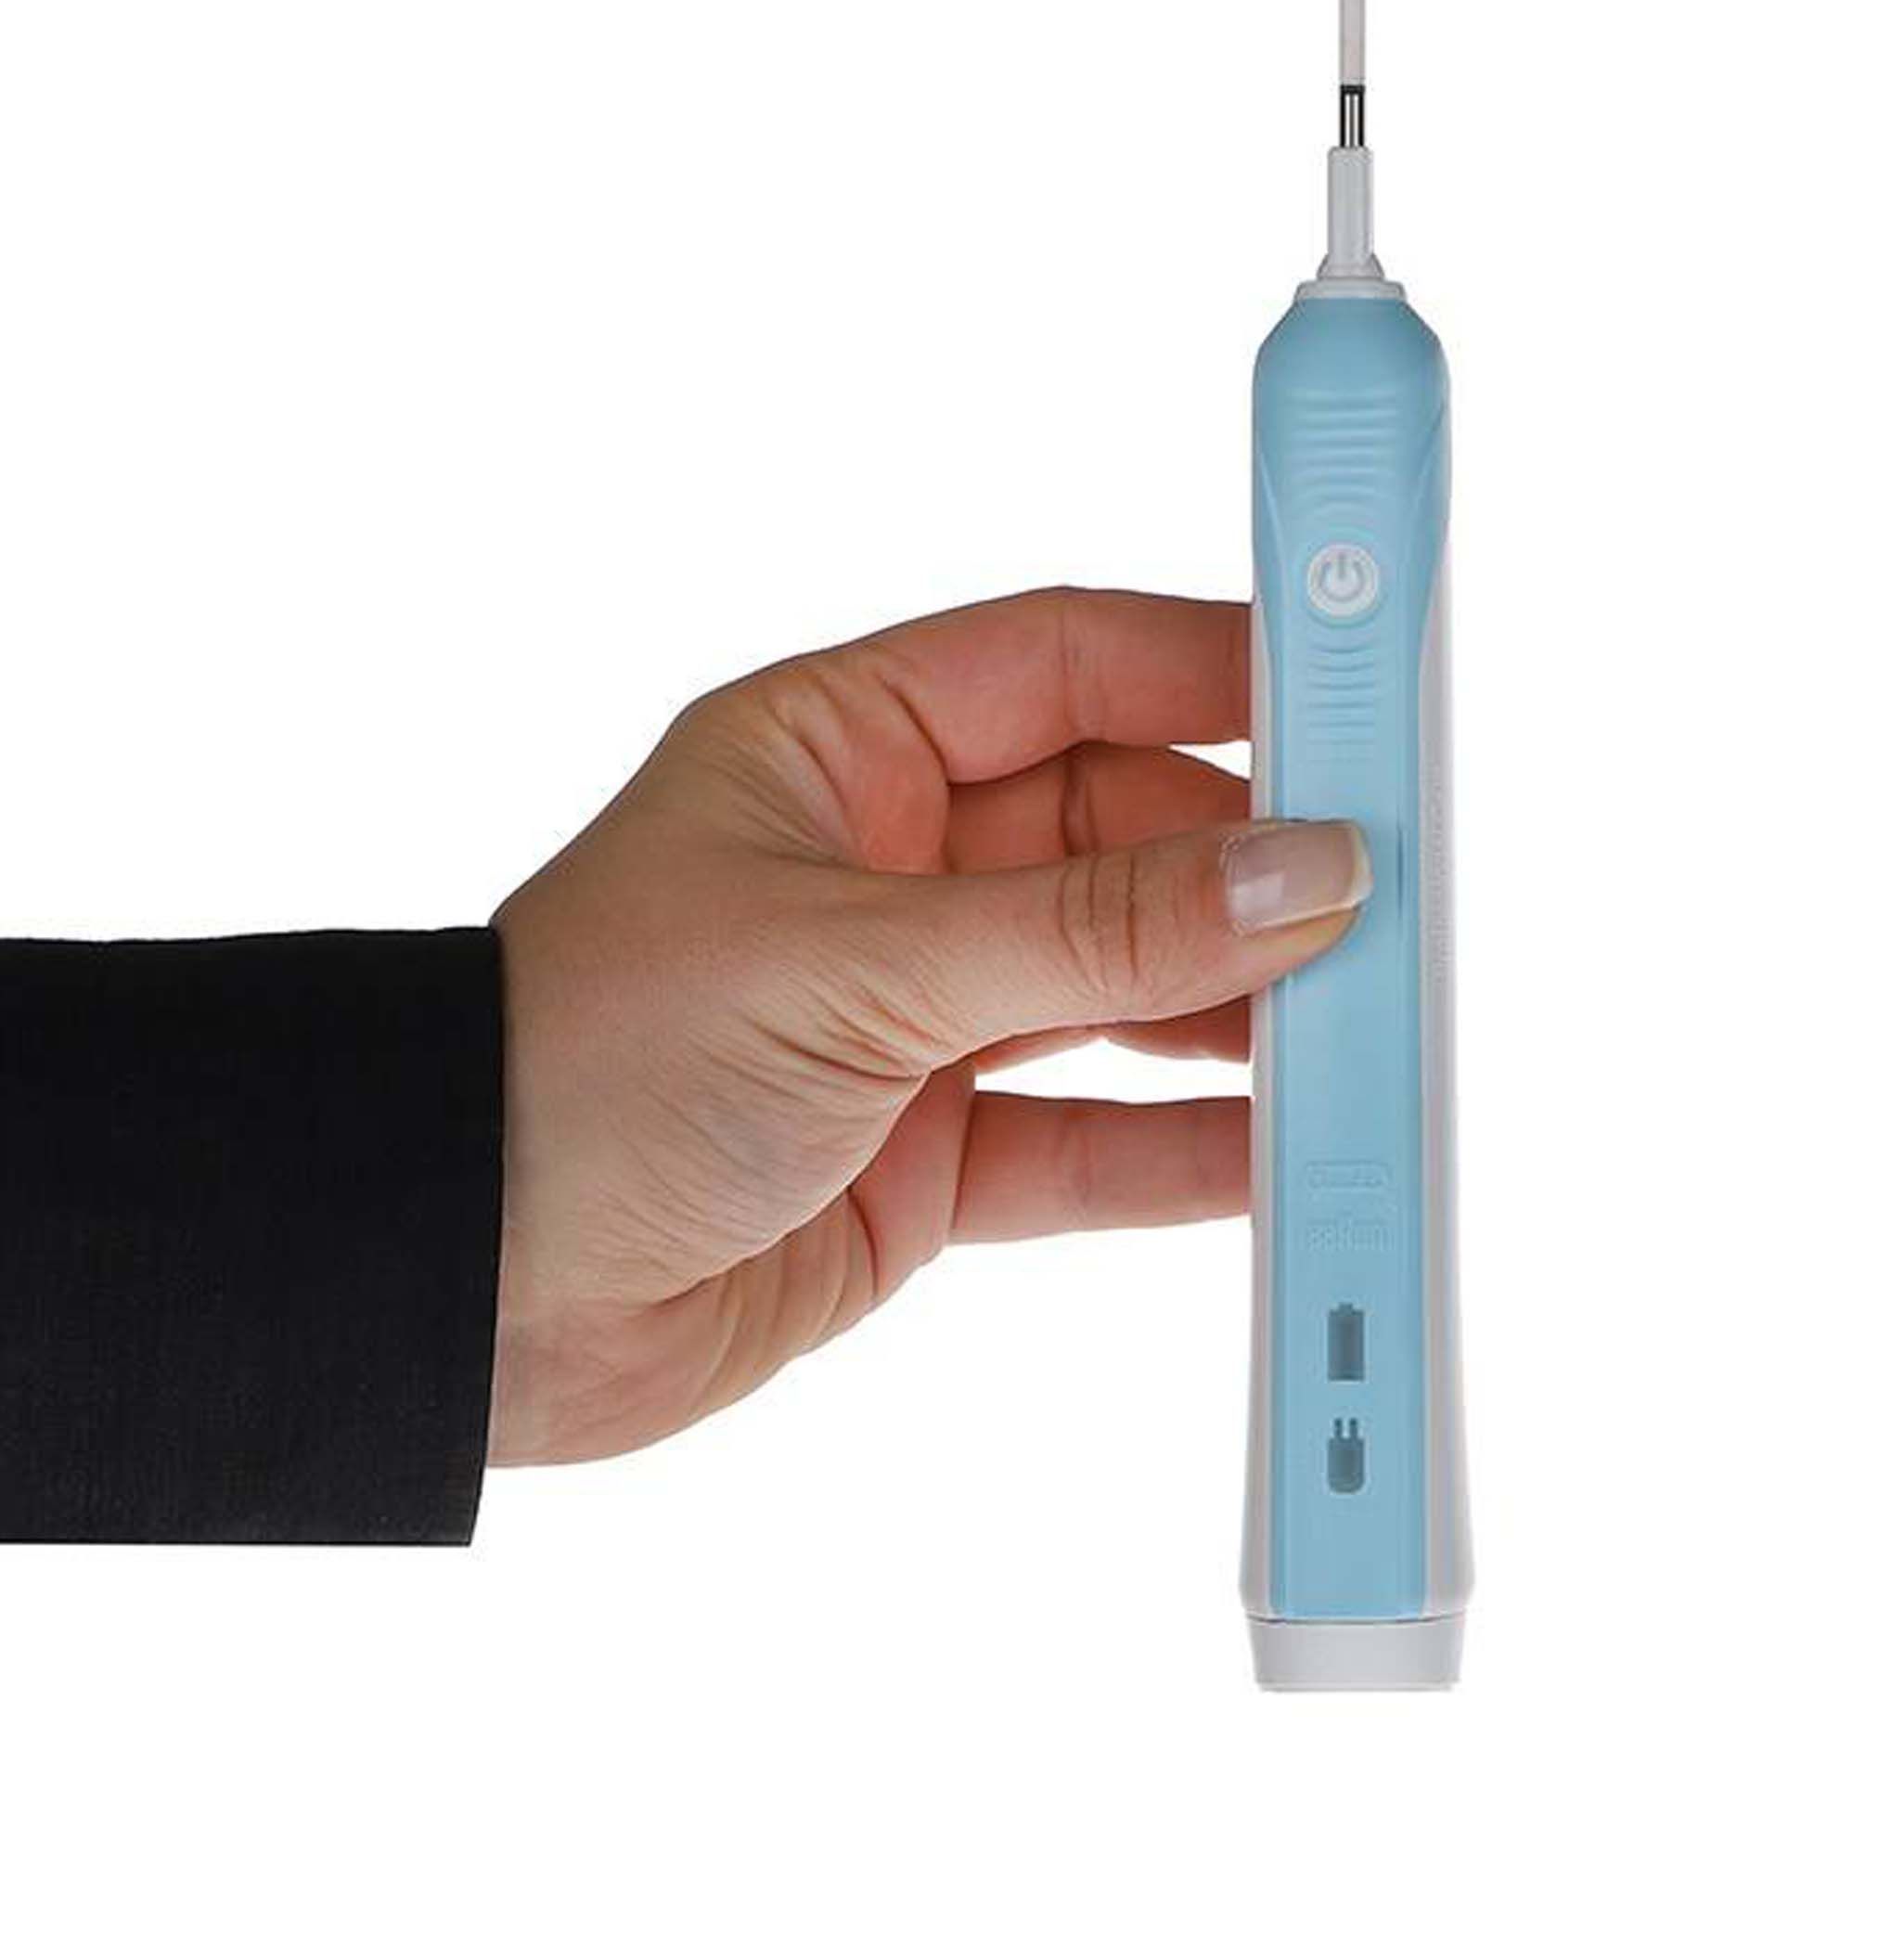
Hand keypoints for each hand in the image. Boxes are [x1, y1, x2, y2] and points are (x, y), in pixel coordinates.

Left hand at [489, 588, 1370, 1462]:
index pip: (1065, 664)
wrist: (459, 1291)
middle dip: (1254, 867)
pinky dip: (1187, 1149)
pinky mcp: (928, 1158)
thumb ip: (1091, 928)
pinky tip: (1287, 1151)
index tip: (1355, 681)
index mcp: (840, 753)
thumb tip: (1299, 872)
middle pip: (1123, 835)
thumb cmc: (585, 1067)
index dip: (1215, 665)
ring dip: (1241, 1010)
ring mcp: (916, 1019)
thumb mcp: (856, 964)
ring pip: (1124, 989)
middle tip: (1392, 893)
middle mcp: (890, 871)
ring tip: (1367, 1027)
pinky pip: (1092, 1137)